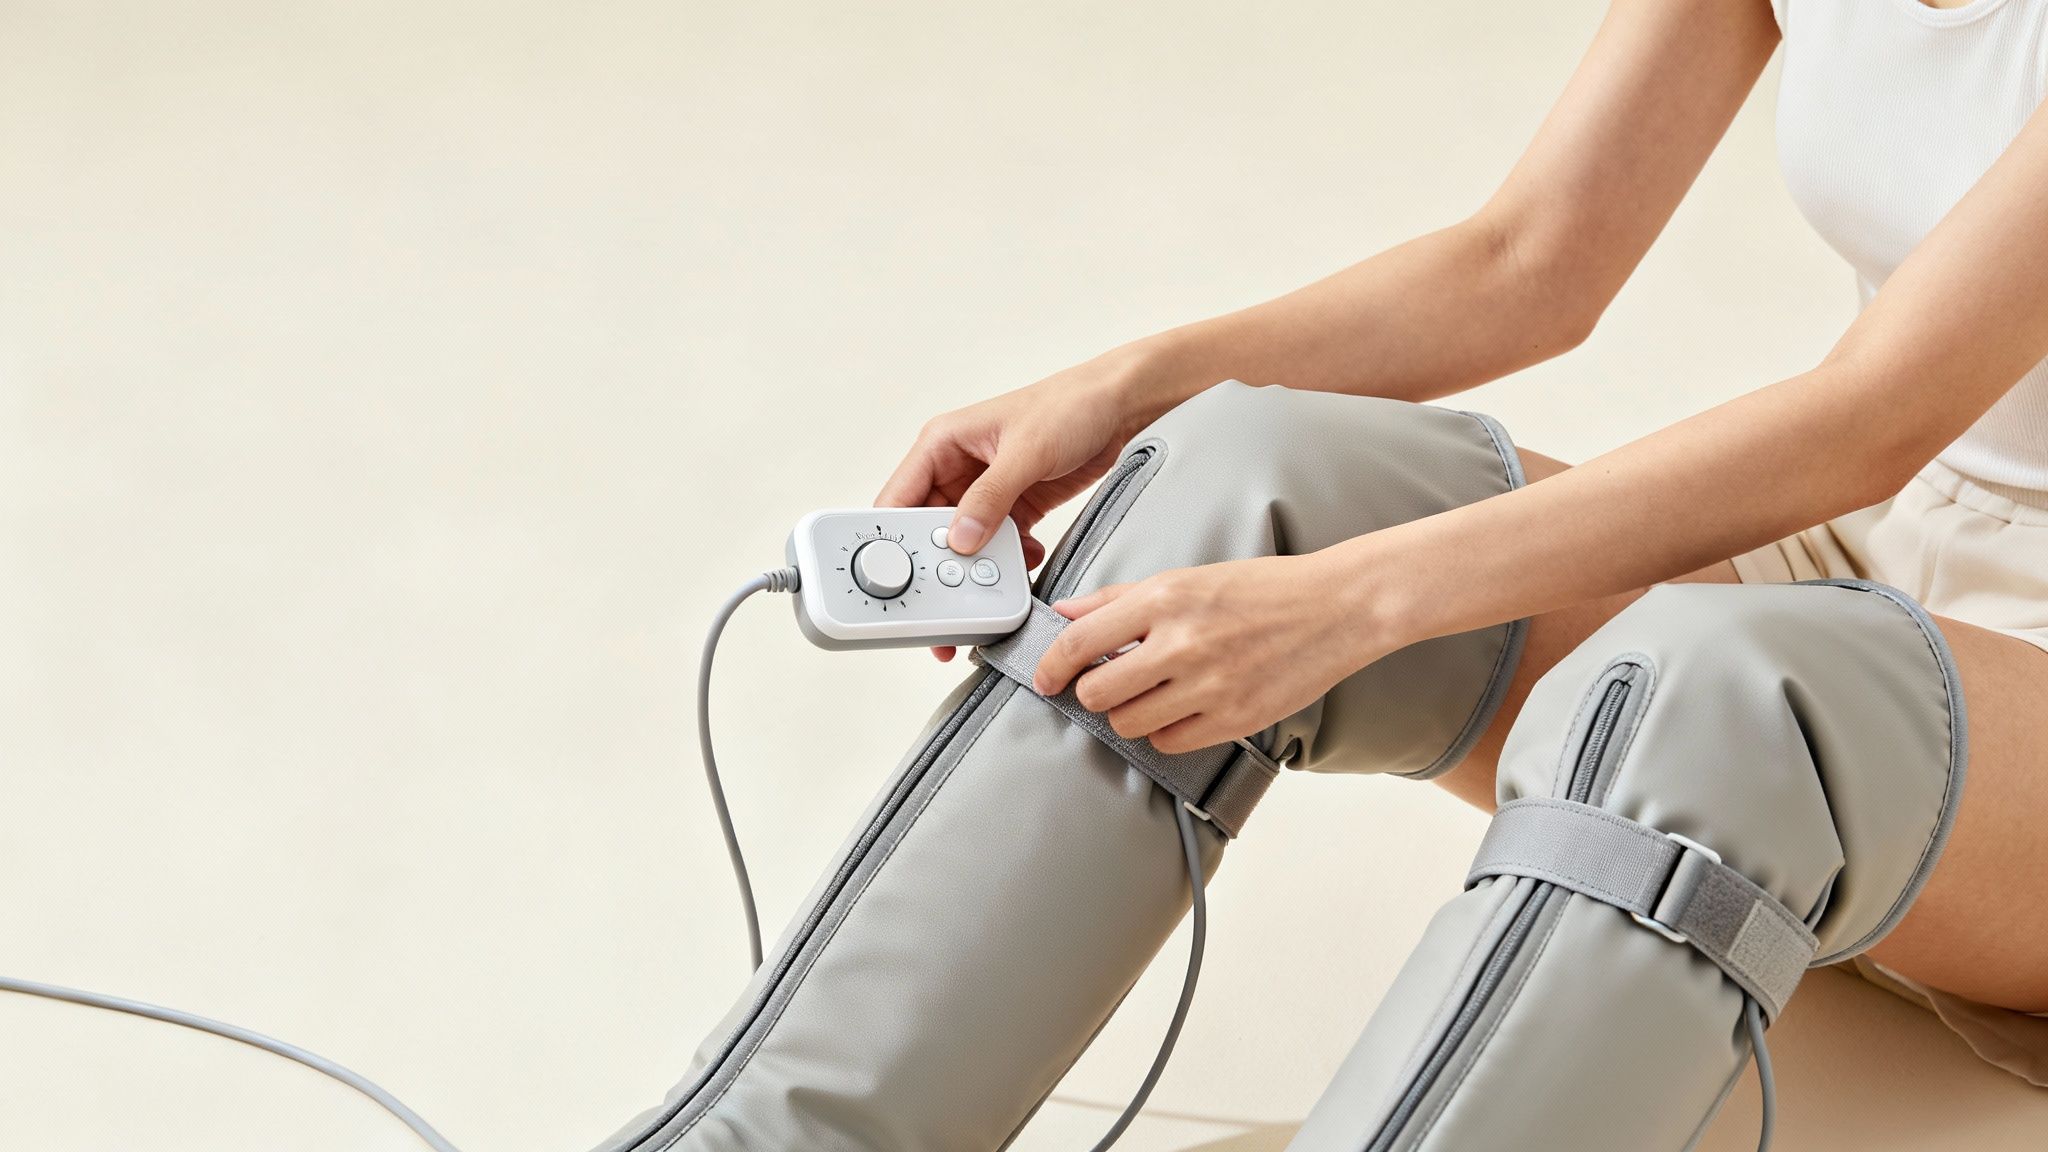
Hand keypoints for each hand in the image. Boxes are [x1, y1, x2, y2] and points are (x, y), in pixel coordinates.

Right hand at [877, 343, 1183, 659]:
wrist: (1119, 407)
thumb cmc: (1070, 404)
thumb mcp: (1026, 450)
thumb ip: (991, 497)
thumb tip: (962, 538)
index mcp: (942, 444)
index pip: (899, 498)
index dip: (894, 539)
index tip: (901, 576)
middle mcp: (957, 468)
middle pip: (929, 528)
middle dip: (939, 564)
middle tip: (946, 595)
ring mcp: (985, 490)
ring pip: (965, 541)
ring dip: (978, 565)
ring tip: (990, 584)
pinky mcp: (1013, 505)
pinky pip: (998, 543)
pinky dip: (1009, 558)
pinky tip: (1025, 560)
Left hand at [1031, 551, 1394, 754]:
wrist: (1335, 607)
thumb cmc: (1262, 589)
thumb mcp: (1186, 577)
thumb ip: (1120, 599)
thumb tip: (1065, 613)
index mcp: (1165, 598)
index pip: (1080, 641)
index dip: (1051, 665)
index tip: (1045, 677)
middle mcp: (1182, 642)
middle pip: (1097, 692)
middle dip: (1094, 691)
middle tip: (1111, 682)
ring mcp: (1209, 685)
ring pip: (1129, 723)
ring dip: (1130, 713)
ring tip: (1154, 693)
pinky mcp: (1234, 718)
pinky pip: (1169, 743)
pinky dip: (1166, 732)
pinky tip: (1182, 708)